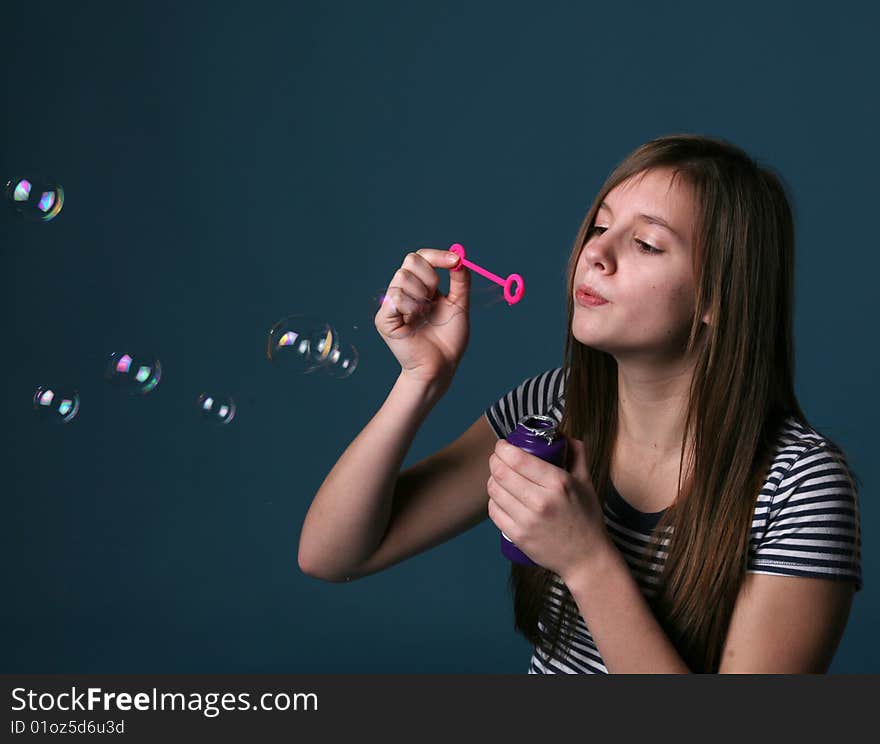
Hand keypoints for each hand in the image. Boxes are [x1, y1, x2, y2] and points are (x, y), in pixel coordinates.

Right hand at [374, 248, 470, 388]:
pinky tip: (414, 322)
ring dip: (422, 296)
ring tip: (425, 315)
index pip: (421, 257)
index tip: (455, 261)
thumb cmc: (449, 339)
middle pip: (410, 260)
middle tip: (435, 298)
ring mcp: (391, 304)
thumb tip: (460, 258)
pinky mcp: (383, 318)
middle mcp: (404, 291)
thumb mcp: (459, 305)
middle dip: (430, 276)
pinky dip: (411, 307)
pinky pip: (396, 297)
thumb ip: (460, 281)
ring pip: (402, 277)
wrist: (442, 365)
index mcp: (420, 286)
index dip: (437, 255)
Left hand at [487, 435, 610, 579]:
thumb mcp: (586, 483)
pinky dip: (494, 501)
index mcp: (558, 483)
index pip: (518, 459)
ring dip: (492, 479)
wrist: (586, 558)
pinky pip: (493, 511)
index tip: (503, 445)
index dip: (503, 448)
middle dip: (495, 460)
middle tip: (498, 458)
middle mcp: (541, 501)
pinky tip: (501, 497)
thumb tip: (564, 435)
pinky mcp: (518, 536)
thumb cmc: (586, 518)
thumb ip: (577, 455)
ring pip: (494, 491)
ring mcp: (527, 521)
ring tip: (500, 477)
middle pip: (501, 472)